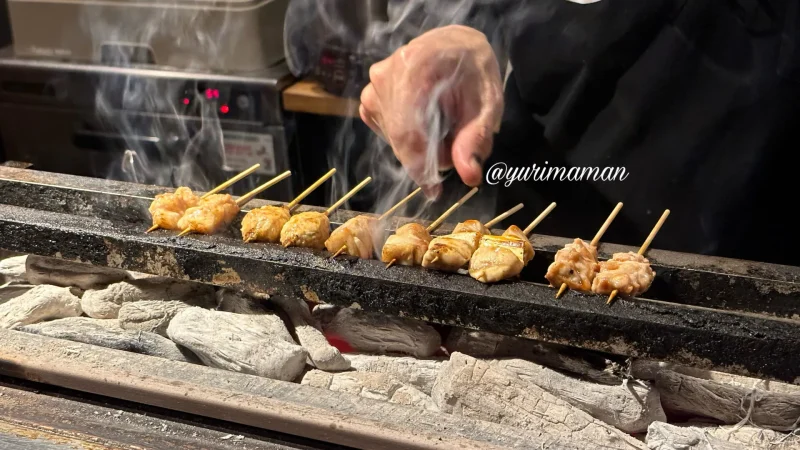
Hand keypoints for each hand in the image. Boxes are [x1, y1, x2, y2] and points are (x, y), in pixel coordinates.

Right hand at [360, 25, 503, 196]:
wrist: (456, 47)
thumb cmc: (474, 73)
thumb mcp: (487, 104)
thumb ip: (476, 139)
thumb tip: (469, 176)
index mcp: (416, 67)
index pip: (408, 130)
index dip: (421, 165)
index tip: (435, 190)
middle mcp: (386, 75)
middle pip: (400, 137)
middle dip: (427, 156)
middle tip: (454, 151)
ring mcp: (374, 86)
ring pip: (393, 137)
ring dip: (419, 146)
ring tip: (444, 129)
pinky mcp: (370, 97)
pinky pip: (387, 131)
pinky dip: (407, 138)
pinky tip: (426, 124)